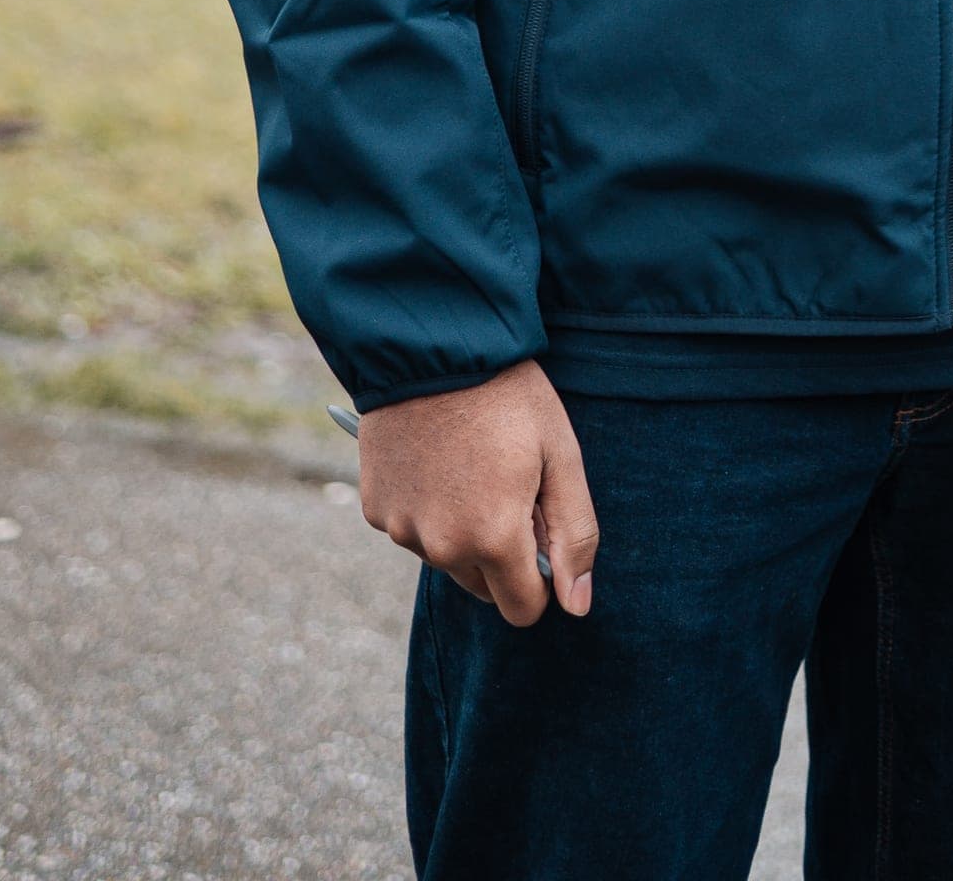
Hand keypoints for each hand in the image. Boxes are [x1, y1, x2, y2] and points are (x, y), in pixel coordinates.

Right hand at [356, 361, 597, 625]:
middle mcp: (443, 547)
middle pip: (484, 586)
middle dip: (501, 552)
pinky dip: (426, 508)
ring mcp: (402, 528)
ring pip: (446, 557)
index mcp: (494, 538)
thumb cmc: (507, 394)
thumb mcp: (560, 454)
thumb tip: (577, 605)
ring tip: (471, 463)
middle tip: (508, 484)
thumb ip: (574, 535)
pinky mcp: (375, 508)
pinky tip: (436, 459)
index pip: (523, 609)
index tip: (540, 526)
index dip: (540, 577)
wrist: (433, 341)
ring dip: (462, 530)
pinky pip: (412, 529)